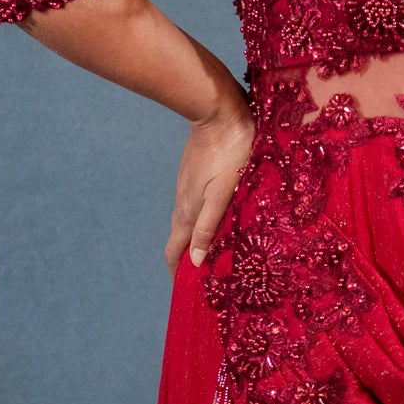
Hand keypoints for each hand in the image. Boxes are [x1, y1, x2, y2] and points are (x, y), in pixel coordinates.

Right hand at [165, 97, 253, 271]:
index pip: (174, 251)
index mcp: (188, 212)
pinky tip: (217, 221)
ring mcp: (188, 187)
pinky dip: (201, 222)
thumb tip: (194, 262)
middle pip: (180, 239)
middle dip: (187, 260)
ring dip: (195, 241)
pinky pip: (195, 206)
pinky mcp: (195, 175)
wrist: (218, 113)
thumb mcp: (222, 194)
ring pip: (188, 221)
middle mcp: (183, 202)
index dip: (177, 272)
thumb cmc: (229, 154)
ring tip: (212, 255)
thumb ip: (207, 227)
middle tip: (203, 278)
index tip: (184, 290)